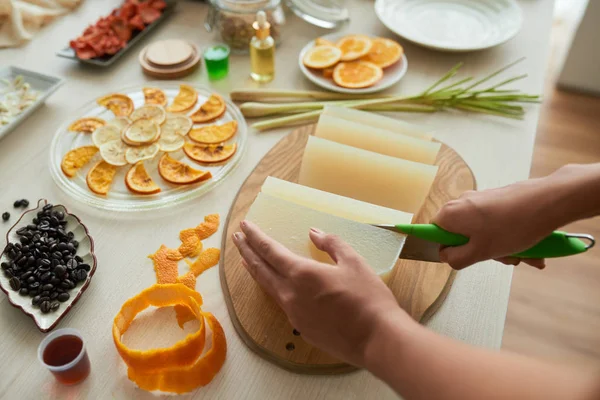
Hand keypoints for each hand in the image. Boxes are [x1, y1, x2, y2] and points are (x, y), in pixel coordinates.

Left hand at [232, 220, 413, 366]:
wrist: (376, 339)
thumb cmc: (368, 298)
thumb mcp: (353, 262)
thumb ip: (331, 244)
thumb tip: (314, 233)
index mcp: (302, 273)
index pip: (270, 251)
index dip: (256, 237)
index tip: (244, 226)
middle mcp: (290, 294)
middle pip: (260, 269)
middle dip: (246, 251)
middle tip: (236, 238)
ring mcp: (293, 313)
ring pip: (267, 287)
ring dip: (255, 270)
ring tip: (246, 259)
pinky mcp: (300, 328)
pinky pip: (280, 302)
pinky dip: (271, 288)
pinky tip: (275, 286)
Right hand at [432, 178, 556, 269]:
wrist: (548, 201)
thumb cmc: (512, 226)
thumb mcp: (480, 252)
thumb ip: (456, 258)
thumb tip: (446, 256)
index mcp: (450, 214)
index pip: (434, 234)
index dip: (448, 249)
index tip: (465, 257)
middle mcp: (462, 203)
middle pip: (461, 235)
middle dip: (482, 252)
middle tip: (502, 259)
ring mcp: (481, 200)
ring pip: (482, 232)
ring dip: (501, 248)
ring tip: (523, 255)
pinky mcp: (498, 199)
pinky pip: (496, 224)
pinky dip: (509, 237)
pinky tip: (529, 248)